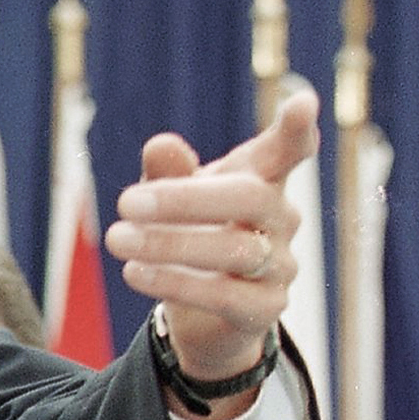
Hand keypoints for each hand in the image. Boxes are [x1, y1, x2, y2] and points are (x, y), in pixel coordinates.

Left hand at [104, 86, 316, 404]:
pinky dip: (175, 282)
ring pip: (237, 250)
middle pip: (251, 198)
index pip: (288, 151)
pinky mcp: (264, 309)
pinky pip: (225, 296)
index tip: (302, 102)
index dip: (297, 130)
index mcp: (263, 181)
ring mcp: (280, 266)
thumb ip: (170, 173)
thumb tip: (160, 144)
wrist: (203, 316)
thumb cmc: (193, 237)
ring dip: (170, 243)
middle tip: (125, 202)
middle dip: (186, 199)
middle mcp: (281, 220)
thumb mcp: (174, 200)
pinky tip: (133, 272)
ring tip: (116, 238)